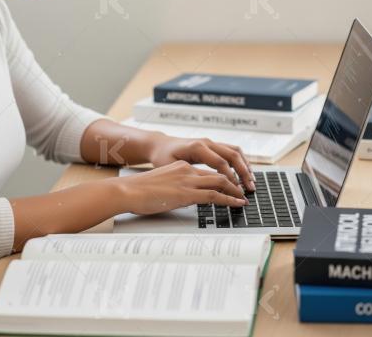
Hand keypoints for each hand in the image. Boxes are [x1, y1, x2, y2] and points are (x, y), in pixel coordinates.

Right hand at [115, 160, 249, 214]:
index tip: (230, 186)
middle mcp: (187, 170)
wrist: (128, 190)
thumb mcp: (161, 184)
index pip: (208, 171)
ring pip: (221, 182)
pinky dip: (229, 199)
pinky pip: (214, 195)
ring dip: (235, 191)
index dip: (223, 178)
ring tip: (243, 199)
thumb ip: (174, 187)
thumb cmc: (139, 190)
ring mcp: (188, 181)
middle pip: (219, 174)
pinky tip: (236, 204)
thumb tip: (181, 198)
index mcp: (181, 167)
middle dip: (234, 183)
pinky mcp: (187, 193)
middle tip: (243, 191)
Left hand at [147, 134, 255, 191]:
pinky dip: (241, 161)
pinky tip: (245, 173)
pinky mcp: (212, 145)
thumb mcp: (172, 168)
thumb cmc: (163, 157)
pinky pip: (231, 151)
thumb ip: (189, 177)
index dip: (231, 177)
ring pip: (235, 151)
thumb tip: (204, 190)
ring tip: (252, 182)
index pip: (220, 162)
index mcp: (197, 147)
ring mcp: (211, 142)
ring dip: (245, 166)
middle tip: (250, 188)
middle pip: (232, 155)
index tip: (237, 190)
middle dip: (243, 173)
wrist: (159, 145)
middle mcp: (206, 142)